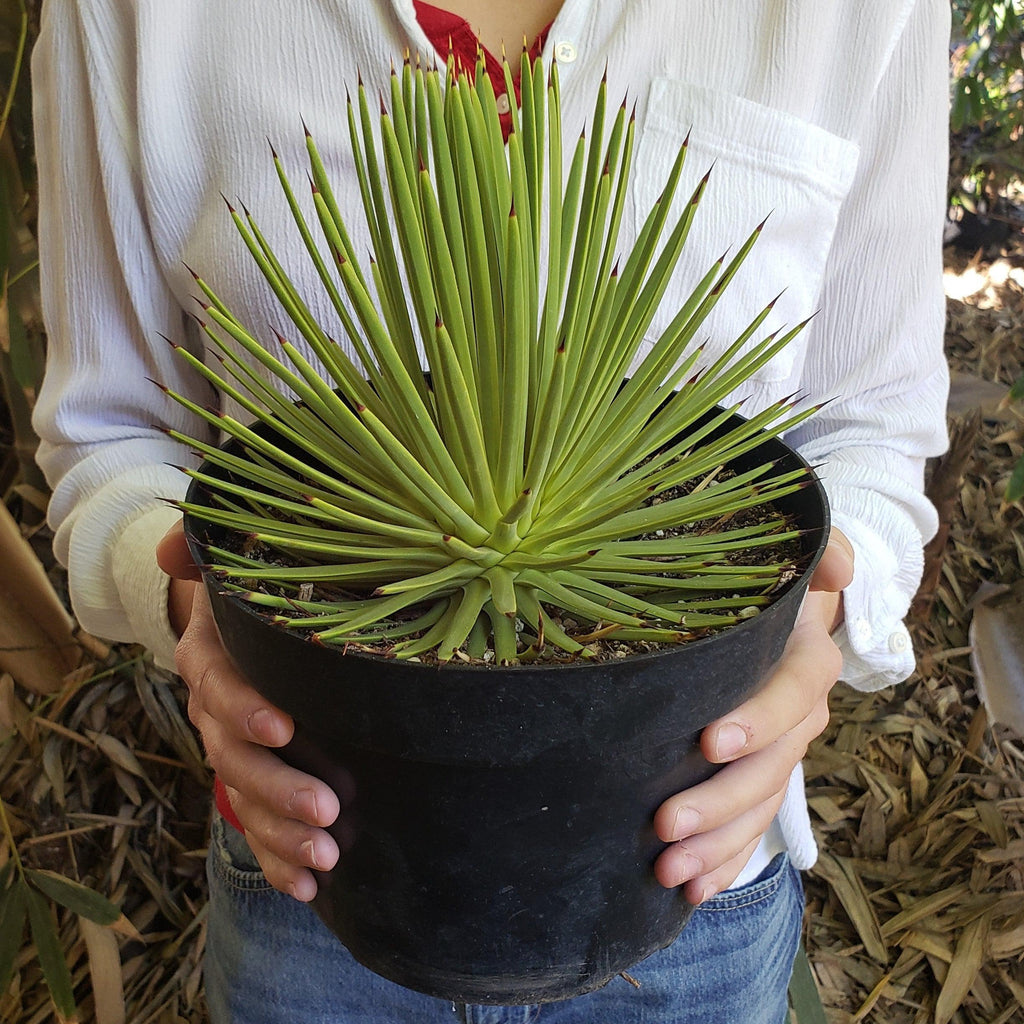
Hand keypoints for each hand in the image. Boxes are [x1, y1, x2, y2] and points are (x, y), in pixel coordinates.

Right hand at [156, 521, 340, 900]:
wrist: (246, 628)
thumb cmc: (253, 595)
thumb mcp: (234, 567)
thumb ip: (205, 551)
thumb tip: (175, 548)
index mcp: (211, 659)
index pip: (220, 685)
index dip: (246, 708)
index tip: (285, 727)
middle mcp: (216, 712)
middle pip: (235, 758)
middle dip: (278, 788)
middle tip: (329, 810)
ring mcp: (233, 752)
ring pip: (247, 801)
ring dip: (283, 834)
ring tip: (327, 858)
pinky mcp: (256, 780)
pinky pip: (256, 827)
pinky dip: (279, 859)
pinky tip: (309, 887)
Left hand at [652, 529, 854, 902]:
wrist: (767, 616)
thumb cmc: (766, 587)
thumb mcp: (788, 558)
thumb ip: (816, 552)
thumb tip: (835, 570)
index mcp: (806, 662)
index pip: (795, 692)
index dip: (760, 719)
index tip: (708, 740)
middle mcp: (801, 715)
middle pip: (771, 768)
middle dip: (720, 802)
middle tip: (664, 824)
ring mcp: (781, 754)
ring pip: (758, 809)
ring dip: (717, 846)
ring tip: (669, 871)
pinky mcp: (757, 781)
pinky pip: (752, 831)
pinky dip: (725, 862)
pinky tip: (692, 890)